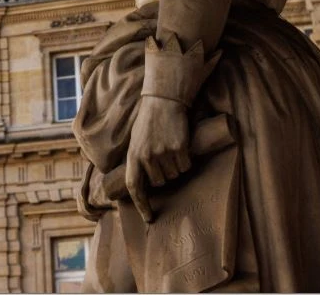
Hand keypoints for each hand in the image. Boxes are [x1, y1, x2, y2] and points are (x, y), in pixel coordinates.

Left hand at [125, 95, 190, 222]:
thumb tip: (140, 185)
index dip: (141, 204)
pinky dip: (186, 160)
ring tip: (169, 147)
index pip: (134, 186)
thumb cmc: (149, 122)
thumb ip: (137, 160)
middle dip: (163, 175)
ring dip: (175, 166)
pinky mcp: (180, 149)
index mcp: (133, 155)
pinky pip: (186, 165)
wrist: (163, 101)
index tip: (149, 218)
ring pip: (175, 175)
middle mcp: (147, 157)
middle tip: (162, 156)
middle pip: (160, 182)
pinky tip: (181, 145)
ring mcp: (163, 153)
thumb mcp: (136, 141)